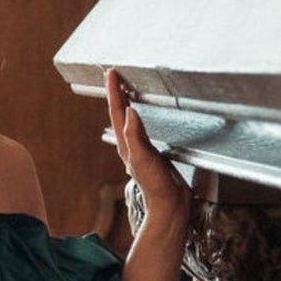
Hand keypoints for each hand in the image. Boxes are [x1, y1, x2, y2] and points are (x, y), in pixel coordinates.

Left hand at [105, 70, 190, 228]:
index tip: (111, 73)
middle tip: (113, 75)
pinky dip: (140, 116)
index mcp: (127, 145)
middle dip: (116, 93)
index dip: (114, 92)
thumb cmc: (156, 186)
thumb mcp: (145, 159)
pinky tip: (143, 115)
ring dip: (125, 103)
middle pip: (119, 114)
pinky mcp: (152, 154)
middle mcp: (130, 146)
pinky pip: (141, 129)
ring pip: (129, 121)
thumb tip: (130, 112)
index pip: (117, 112)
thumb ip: (136, 136)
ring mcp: (140, 150)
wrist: (169, 207)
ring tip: (124, 88)